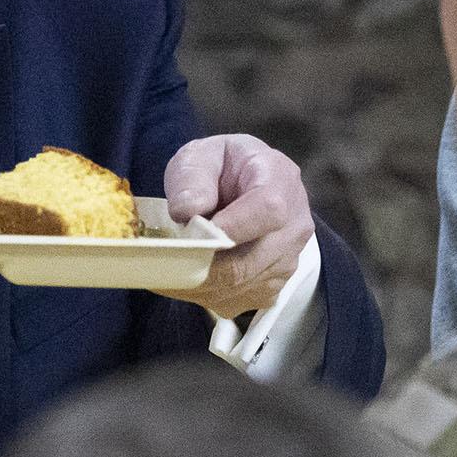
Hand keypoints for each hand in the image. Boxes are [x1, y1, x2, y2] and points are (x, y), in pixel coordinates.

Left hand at [160, 134, 315, 319]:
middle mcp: (294, 224)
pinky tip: (185, 276)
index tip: (195, 231)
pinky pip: (239, 301)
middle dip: (201, 264)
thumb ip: (192, 177)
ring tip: (167, 267)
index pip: (268, 210)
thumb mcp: (200, 155)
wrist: (243, 183)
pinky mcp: (274, 285)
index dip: (232, 227)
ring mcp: (288, 259)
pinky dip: (205, 295)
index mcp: (280, 180)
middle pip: (251, 259)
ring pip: (241, 286)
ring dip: (198, 283)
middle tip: (161, 259)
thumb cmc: (221, 167)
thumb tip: (187, 212)